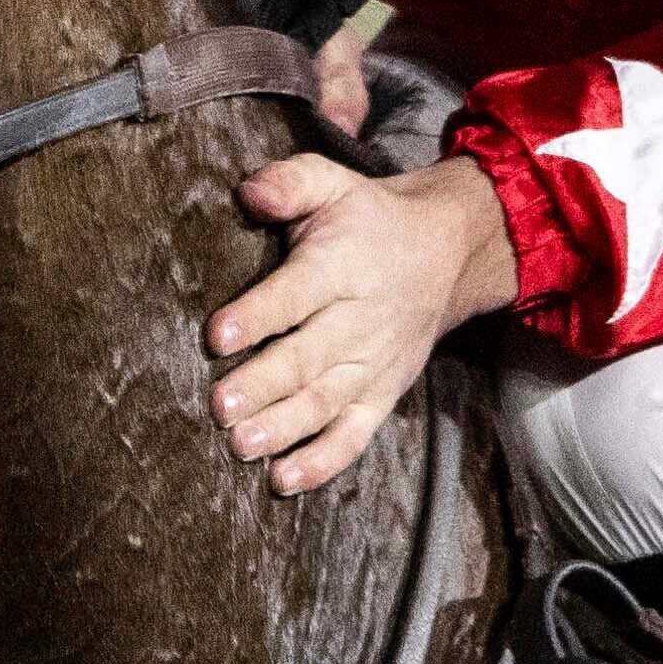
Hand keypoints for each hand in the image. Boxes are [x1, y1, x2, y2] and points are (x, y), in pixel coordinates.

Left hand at [209, 145, 516, 494]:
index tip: (217, 336)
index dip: (257, 316)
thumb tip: (248, 191)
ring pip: (324, 403)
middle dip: (262, 385)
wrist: (445, 252)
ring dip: (282, 428)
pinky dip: (322, 461)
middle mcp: (357, 322)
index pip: (295, 295)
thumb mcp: (331, 184)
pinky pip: (354, 436)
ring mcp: (371, 365)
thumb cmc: (367, 220)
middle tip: (219, 407)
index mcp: (340, 267)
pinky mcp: (381, 395)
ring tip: (240, 445)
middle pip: (305, 359)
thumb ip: (289, 184)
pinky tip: (283, 480)